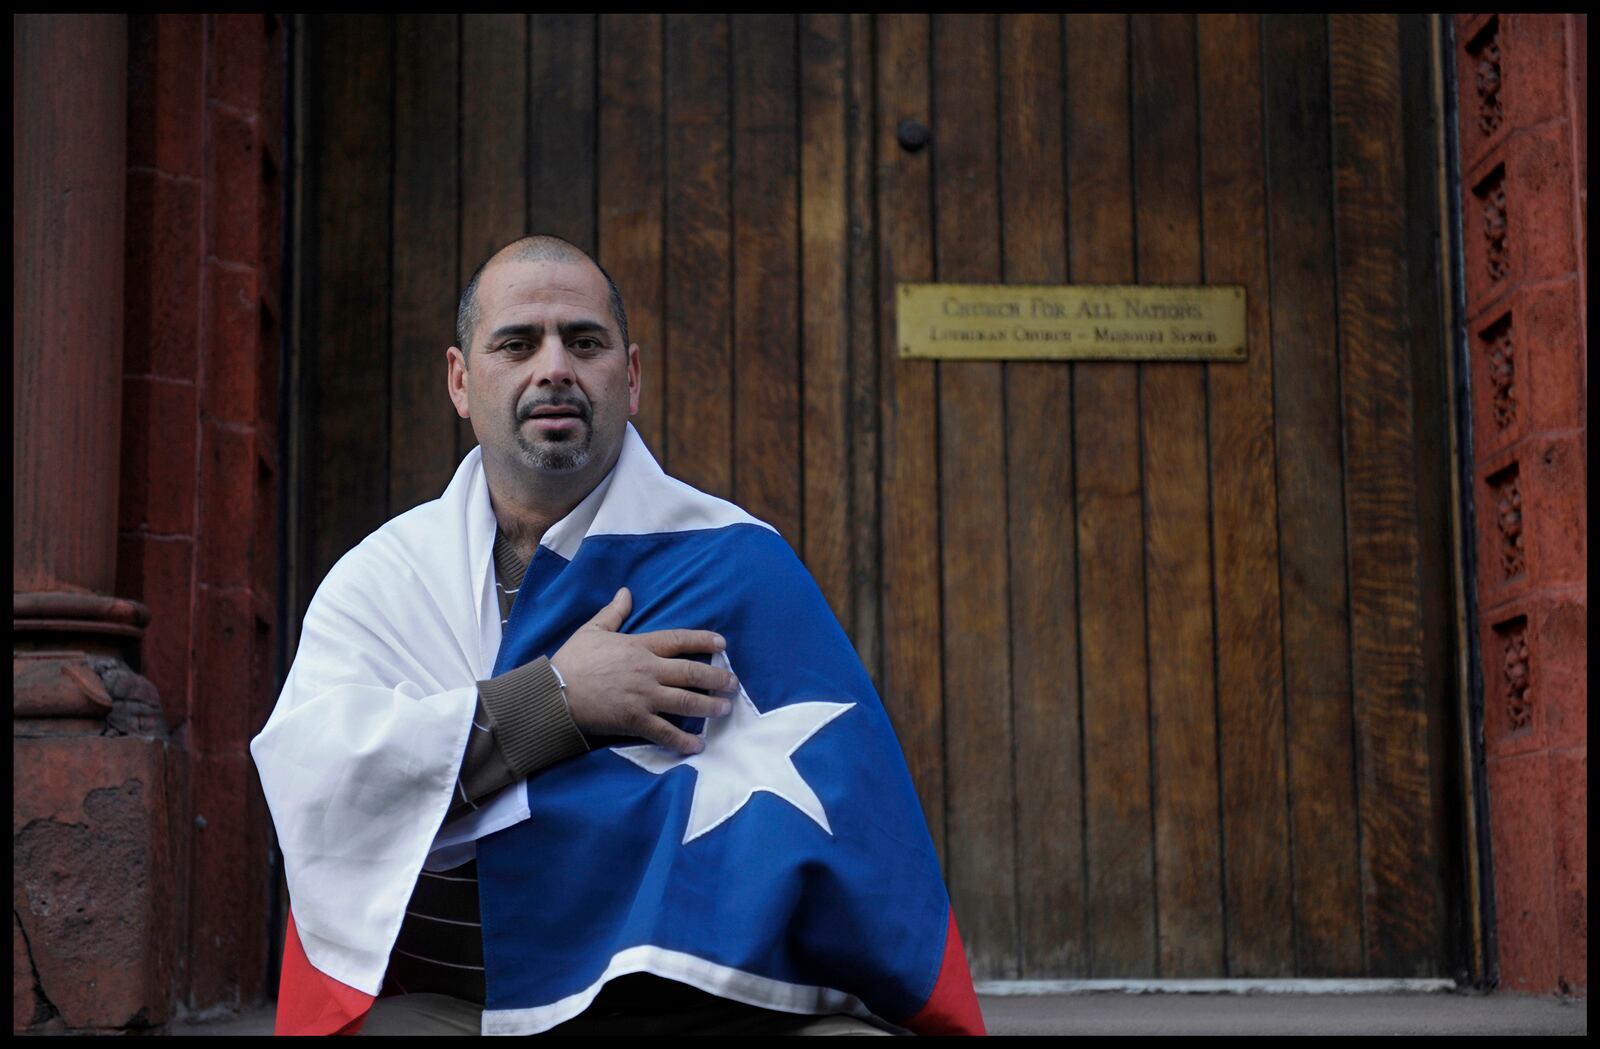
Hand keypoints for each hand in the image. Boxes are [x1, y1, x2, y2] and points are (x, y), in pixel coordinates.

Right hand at [551, 587, 737, 753]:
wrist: (555, 693)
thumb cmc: (572, 661)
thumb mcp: (593, 630)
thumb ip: (614, 612)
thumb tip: (626, 591)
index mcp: (639, 646)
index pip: (678, 640)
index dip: (703, 640)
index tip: (722, 644)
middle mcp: (648, 671)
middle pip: (691, 672)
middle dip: (716, 678)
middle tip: (733, 683)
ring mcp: (643, 697)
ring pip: (685, 701)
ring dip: (709, 705)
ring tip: (725, 708)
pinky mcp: (635, 720)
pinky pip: (665, 732)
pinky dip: (683, 740)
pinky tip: (698, 745)